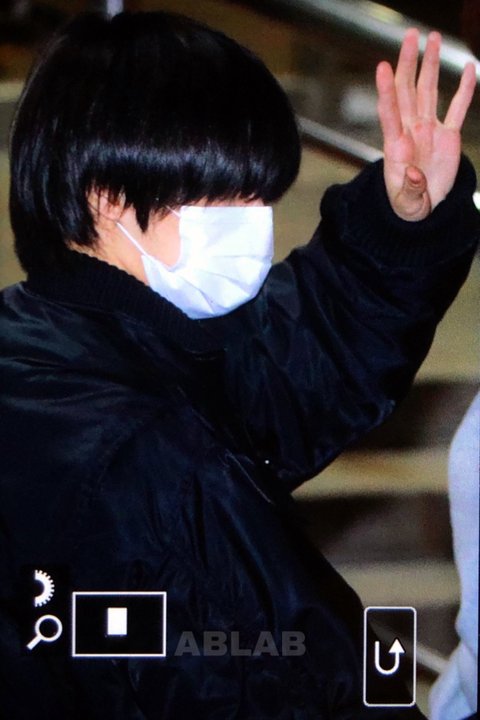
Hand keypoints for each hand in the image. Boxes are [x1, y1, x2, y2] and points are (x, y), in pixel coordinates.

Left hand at [376, 29, 476, 220]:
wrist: (422, 210)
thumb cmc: (408, 206)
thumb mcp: (407, 203)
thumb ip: (410, 189)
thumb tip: (414, 176)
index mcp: (396, 147)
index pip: (389, 112)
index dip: (386, 90)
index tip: (382, 67)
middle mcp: (411, 131)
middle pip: (407, 90)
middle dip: (408, 63)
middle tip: (410, 36)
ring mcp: (429, 131)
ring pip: (429, 91)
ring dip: (430, 65)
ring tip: (432, 39)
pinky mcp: (448, 136)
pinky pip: (458, 108)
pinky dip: (464, 90)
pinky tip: (469, 69)